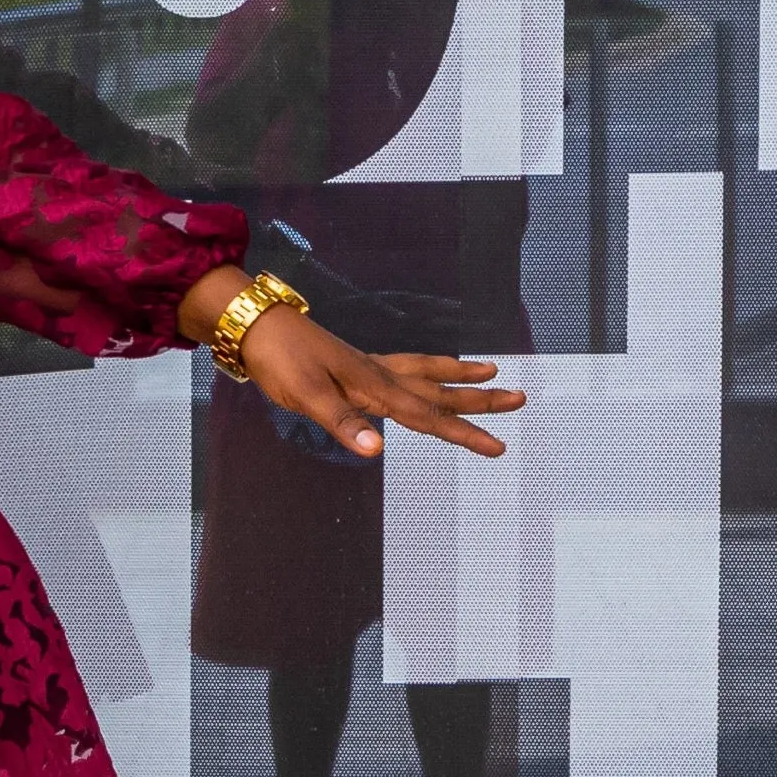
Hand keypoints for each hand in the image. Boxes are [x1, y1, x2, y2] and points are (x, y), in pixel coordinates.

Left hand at [236, 309, 522, 459]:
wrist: (256, 326)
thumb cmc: (279, 361)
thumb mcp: (305, 396)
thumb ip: (342, 423)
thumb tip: (376, 450)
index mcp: (373, 387)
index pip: (427, 417)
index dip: (463, 433)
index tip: (497, 447)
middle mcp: (378, 375)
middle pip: (438, 393)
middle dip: (479, 402)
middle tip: (520, 401)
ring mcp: (368, 366)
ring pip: (426, 374)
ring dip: (459, 377)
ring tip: (492, 372)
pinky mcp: (354, 363)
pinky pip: (404, 366)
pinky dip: (428, 367)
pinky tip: (434, 368)